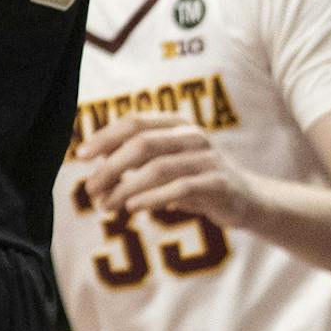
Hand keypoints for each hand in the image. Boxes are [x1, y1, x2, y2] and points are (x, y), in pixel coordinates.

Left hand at [78, 111, 260, 226]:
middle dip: (111, 167)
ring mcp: (208, 159)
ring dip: (126, 187)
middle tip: (90, 188)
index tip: (81, 155)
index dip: (105, 136)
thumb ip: (134, 163)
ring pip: (158, 168)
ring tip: (106, 205)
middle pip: (143, 144)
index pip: (135, 123)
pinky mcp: (219, 183)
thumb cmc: (194, 181)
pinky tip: (133, 207)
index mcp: (176, 125)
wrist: (249, 200)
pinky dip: (153, 198)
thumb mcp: (164, 166)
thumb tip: (91, 171)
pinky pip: (181, 189)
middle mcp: (193, 136)